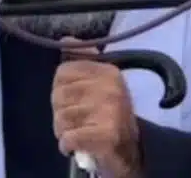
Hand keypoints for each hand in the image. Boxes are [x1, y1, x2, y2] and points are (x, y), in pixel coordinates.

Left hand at [52, 43, 142, 177]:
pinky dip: (67, 145)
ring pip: (61, 118)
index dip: (60, 89)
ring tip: (76, 132)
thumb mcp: (100, 84)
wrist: (131, 150)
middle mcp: (110, 87)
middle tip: (74, 120)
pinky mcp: (106, 134)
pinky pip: (68, 137)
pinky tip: (75, 145)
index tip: (72, 100)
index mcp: (108, 72)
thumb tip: (66, 39)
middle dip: (60, 112)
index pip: (62, 72)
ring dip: (63, 130)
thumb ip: (82, 61)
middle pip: (59, 95)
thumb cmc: (110, 115)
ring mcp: (110, 110)